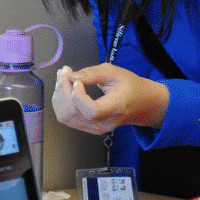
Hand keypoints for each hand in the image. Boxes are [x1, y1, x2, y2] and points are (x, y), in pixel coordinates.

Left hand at [51, 63, 169, 134]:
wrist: (140, 104)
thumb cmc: (129, 87)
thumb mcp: (115, 73)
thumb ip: (93, 74)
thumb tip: (71, 77)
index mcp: (116, 109)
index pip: (92, 111)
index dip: (78, 96)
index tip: (77, 81)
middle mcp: (104, 123)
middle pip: (74, 112)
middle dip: (63, 89)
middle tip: (65, 71)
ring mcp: (94, 128)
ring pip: (65, 116)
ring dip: (59, 94)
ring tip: (63, 77)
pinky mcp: (86, 127)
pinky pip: (65, 117)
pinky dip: (60, 101)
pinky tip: (64, 88)